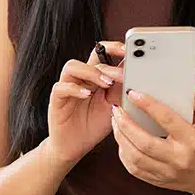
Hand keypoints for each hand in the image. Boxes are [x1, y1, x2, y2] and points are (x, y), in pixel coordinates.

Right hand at [46, 41, 124, 165]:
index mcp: (97, 76)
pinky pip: (61, 87)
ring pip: (73, 66)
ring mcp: (68, 86)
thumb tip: (137, 74)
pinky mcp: (57, 99)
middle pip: (91, 54)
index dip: (116, 48)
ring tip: (106, 83)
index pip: (105, 53)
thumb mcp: (114, 106)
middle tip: (122, 73)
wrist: (75, 147)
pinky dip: (74, 89)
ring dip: (92, 72)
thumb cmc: (94, 125)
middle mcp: (82, 77)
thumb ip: (122, 89)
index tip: (131, 51)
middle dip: (109, 58)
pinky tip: (86, 95)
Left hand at [112, 86, 194, 194]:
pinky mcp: (156, 180)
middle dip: (126, 124)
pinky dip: (123, 153)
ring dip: (121, 138)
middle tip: (116, 109)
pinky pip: (134, 169)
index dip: (148, 106)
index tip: (133, 94)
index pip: (167, 120)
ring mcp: (166, 171)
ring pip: (135, 157)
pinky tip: (121, 140)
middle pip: (145, 142)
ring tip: (116, 122)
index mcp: (191, 141)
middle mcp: (178, 158)